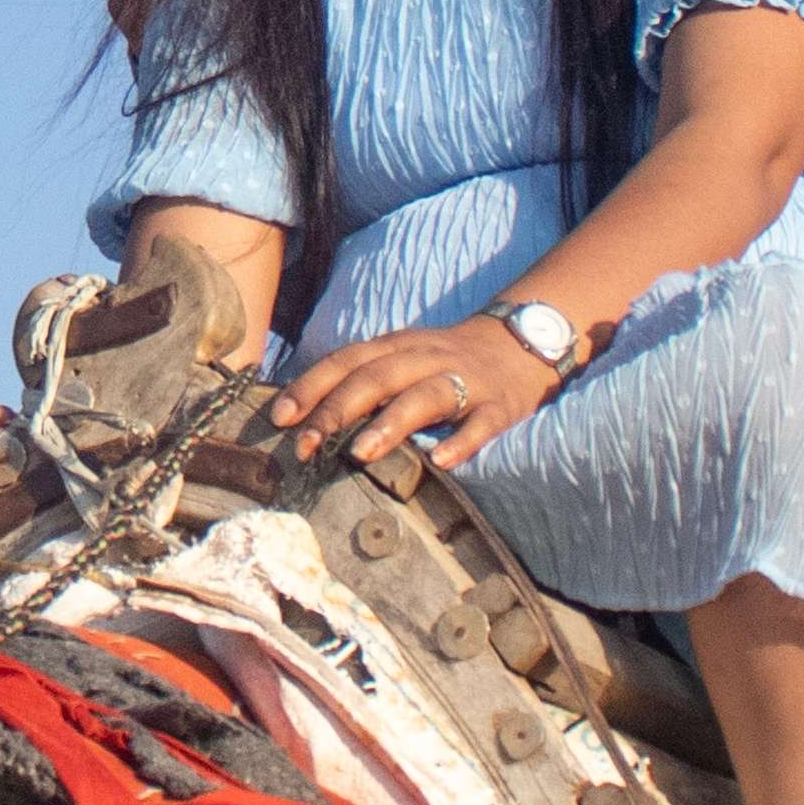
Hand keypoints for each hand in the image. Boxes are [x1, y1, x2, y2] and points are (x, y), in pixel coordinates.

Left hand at [269, 315, 555, 472]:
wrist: (523, 342)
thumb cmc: (446, 360)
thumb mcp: (402, 357)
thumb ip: (361, 379)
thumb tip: (302, 417)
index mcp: (397, 346)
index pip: (346, 360)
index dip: (312, 387)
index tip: (280, 418)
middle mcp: (426, 358)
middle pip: (377, 377)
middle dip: (336, 409)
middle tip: (306, 446)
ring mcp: (465, 380)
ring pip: (424, 396)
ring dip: (390, 423)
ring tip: (359, 453)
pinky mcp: (499, 406)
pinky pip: (480, 424)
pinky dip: (461, 442)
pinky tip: (440, 462)